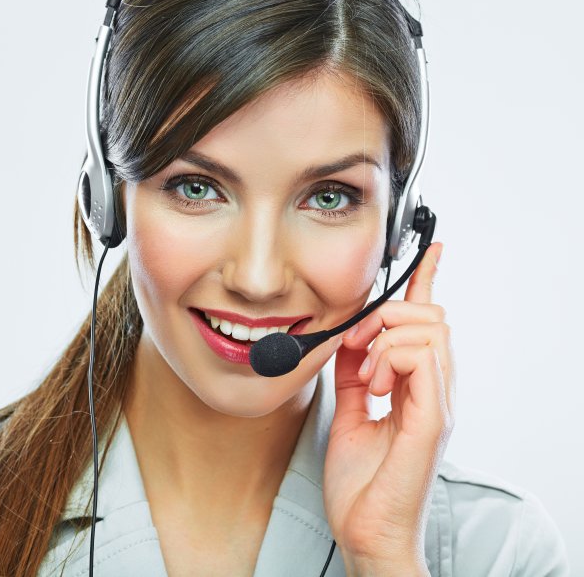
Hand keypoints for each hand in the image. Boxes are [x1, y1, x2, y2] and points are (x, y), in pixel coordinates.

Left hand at [322, 242, 454, 573]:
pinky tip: (375, 385)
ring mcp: (437, 405)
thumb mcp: (349, 414)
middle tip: (358, 347)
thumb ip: (352, 375)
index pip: (429, 324)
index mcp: (417, 388)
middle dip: (388, 315)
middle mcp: (434, 391)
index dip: (428, 283)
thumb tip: (346, 340)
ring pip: (430, 330)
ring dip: (385, 340)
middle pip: (432, 317)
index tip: (429, 252)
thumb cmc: (361, 483)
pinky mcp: (432, 420)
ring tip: (366, 378)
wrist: (366, 532)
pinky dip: (390, 359)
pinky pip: (424, 359)